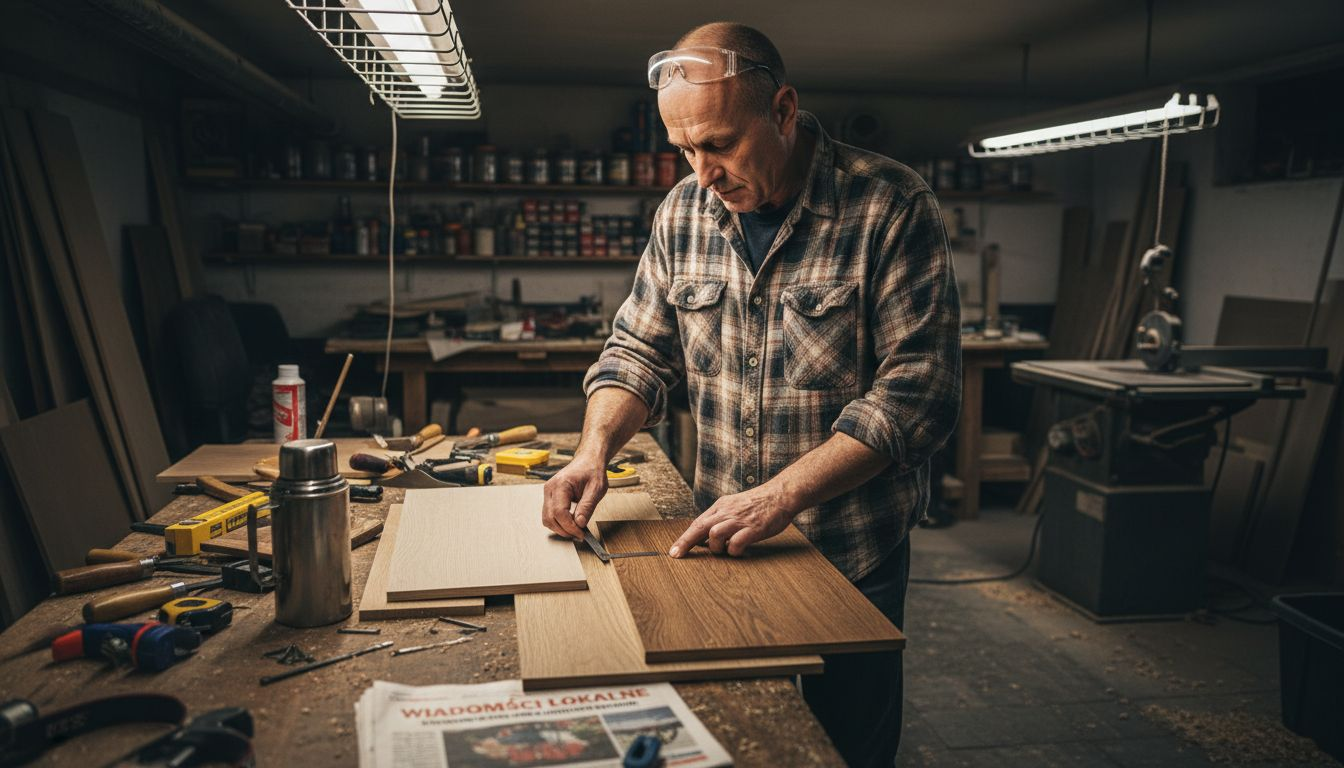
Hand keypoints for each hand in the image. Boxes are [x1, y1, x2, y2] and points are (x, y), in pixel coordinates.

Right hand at [541, 455, 607, 539]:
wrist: (589, 461)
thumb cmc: (592, 471)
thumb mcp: (596, 489)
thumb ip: (587, 507)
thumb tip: (580, 524)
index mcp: (560, 484)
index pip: (559, 512)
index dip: (569, 526)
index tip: (581, 534)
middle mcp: (550, 488)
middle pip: (550, 518)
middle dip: (564, 530)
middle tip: (579, 535)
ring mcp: (548, 493)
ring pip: (547, 519)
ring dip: (560, 528)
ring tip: (576, 530)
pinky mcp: (550, 497)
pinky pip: (549, 515)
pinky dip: (559, 523)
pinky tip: (571, 524)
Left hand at [669, 484, 797, 557]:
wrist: (781, 494)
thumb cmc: (760, 503)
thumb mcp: (735, 505)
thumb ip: (721, 518)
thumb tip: (707, 535)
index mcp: (722, 506)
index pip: (697, 523)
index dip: (685, 538)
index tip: (675, 550)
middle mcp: (727, 512)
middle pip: (700, 527)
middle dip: (686, 542)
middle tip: (676, 555)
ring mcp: (740, 520)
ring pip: (714, 534)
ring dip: (715, 547)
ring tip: (722, 551)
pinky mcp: (753, 529)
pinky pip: (736, 543)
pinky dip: (733, 551)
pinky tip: (738, 551)